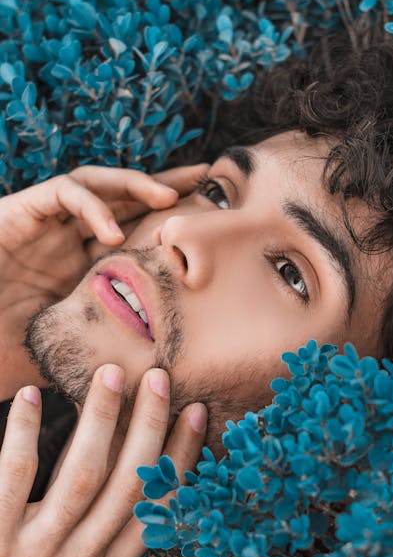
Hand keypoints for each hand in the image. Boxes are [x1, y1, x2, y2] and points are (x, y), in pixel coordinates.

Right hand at [0, 163, 206, 399]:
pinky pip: (63, 193)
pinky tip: (114, 233)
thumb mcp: (72, 350)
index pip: (135, 233)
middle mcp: (68, 239)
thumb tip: (157, 379)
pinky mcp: (20, 211)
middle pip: (122, 198)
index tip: (209, 224)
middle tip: (204, 177)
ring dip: (133, 185)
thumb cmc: (7, 351)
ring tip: (168, 196)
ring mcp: (46, 224)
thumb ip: (109, 353)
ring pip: (95, 182)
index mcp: (84, 265)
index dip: (169, 223)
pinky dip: (92, 205)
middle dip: (163, 184)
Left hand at [0, 364, 205, 556]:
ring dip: (101, 420)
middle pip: (128, 484)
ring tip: (111, 376)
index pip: (158, 507)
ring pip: (82, 475)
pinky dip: (26, 432)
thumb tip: (143, 497)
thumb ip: (108, 549)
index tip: (195, 411)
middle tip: (158, 377)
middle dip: (149, 426)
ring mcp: (37, 554)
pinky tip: (33, 398)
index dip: (182, 455)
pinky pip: (15, 475)